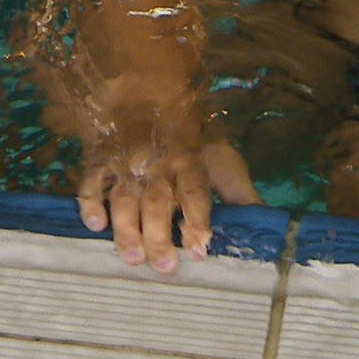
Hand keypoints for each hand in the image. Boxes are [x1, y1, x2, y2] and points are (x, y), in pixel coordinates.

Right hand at [74, 77, 254, 274]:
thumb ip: (239, 195)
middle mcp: (157, 165)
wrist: (149, 93)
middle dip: (159, 235)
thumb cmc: (193, 138)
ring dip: (127, 229)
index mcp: (190, 162)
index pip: (195, 193)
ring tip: (132, 258)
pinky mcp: (101, 161)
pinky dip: (91, 203)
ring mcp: (126, 163)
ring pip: (125, 199)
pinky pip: (91, 183)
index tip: (200, 249)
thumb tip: (267, 225)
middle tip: (165, 265)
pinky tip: (95, 225)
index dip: (197, 220)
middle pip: (157, 203)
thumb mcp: (222, 160)